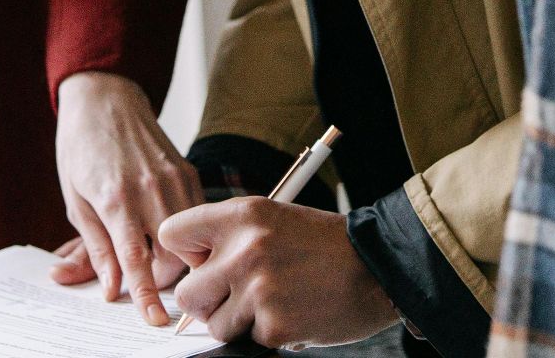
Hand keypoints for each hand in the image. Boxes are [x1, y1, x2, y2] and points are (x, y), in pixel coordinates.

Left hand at [51, 71, 203, 324]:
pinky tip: (167, 227)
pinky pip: (198, 216)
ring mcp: (175, 179)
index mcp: (116, 199)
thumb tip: (110, 287)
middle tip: (147, 279)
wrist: (105, 99)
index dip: (146, 295)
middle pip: (176, 257)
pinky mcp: (189, 172)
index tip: (155, 320)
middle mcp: (151, 189)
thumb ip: (96, 247)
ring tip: (158, 254)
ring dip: (181, 257)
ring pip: (194, 239)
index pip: (136, 261)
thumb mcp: (76, 201)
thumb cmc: (82, 148)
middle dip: (166, 279)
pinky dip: (189, 232)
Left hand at [160, 199, 398, 349]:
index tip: (204, 262)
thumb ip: (231, 239)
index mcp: (243, 214)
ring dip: (241, 321)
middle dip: (208, 302)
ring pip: (216, 324)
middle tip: (238, 296)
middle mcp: (245, 249)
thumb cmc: (327, 245)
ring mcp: (259, 289)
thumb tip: (192, 272)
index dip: (186, 254)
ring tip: (277, 301)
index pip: (173, 234)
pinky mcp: (274, 325)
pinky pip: (250, 340)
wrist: (381, 267)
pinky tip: (296, 313)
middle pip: (187, 293)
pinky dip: (270, 334)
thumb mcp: (275, 220)